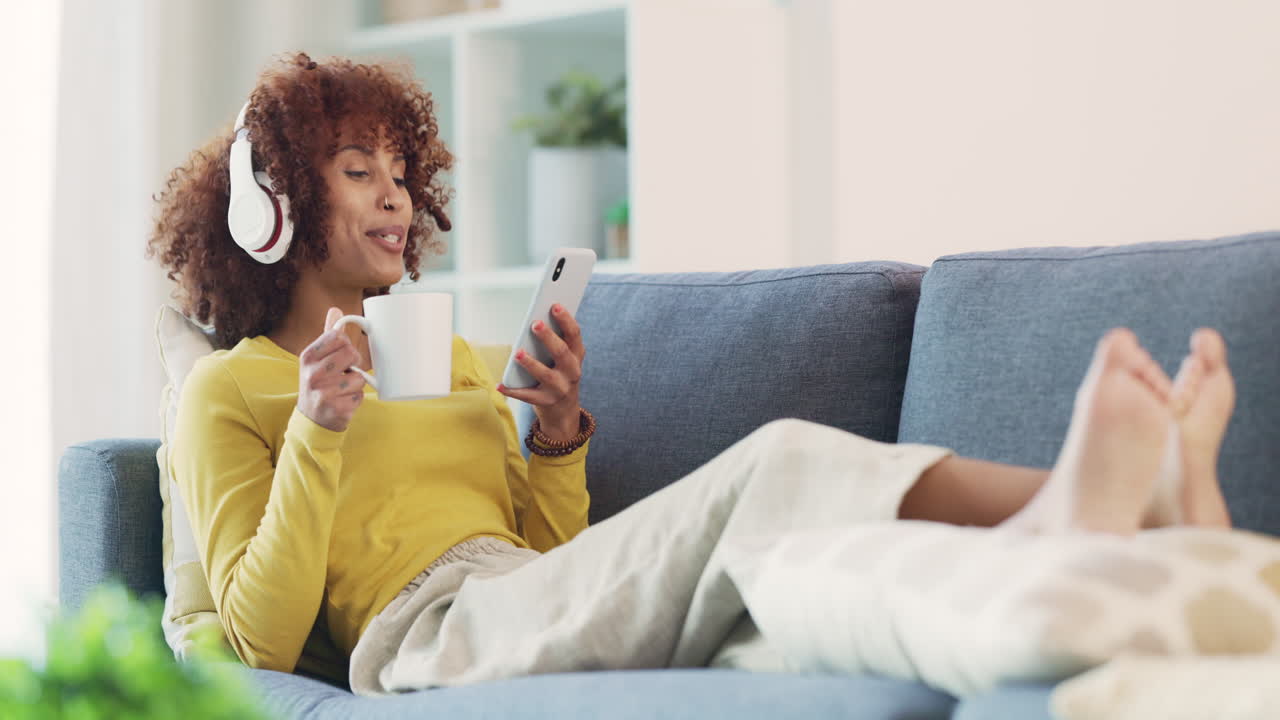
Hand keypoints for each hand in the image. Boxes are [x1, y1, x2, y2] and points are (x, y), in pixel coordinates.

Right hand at [297, 307, 365, 431]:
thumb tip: (335, 310)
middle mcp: (313, 374)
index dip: (346, 346)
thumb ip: (328, 335)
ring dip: (355, 385)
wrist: (311, 419)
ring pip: (359, 377)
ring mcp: (324, 393)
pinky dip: (356, 400)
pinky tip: (342, 402)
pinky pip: (360, 396)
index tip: (340, 355)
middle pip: (351, 353)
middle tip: (343, 373)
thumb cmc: (318, 384)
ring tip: (340, 390)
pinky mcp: (336, 409)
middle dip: (353, 364)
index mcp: (308, 357)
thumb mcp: (316, 359)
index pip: (339, 337)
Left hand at [498, 303, 584, 440]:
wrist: (564, 411)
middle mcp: (571, 372)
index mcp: (576, 356)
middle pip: (561, 352)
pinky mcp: (545, 402)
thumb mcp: (564, 359)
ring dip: (531, 363)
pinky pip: (527, 395)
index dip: (566, 320)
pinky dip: (513, 390)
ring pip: (546, 375)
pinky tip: (500, 385)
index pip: (574, 335)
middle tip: (535, 324)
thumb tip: (535, 321)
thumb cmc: (559, 375)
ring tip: (518, 353)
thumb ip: (555, 341)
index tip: (555, 306)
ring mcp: (559, 388)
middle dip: (548, 337)